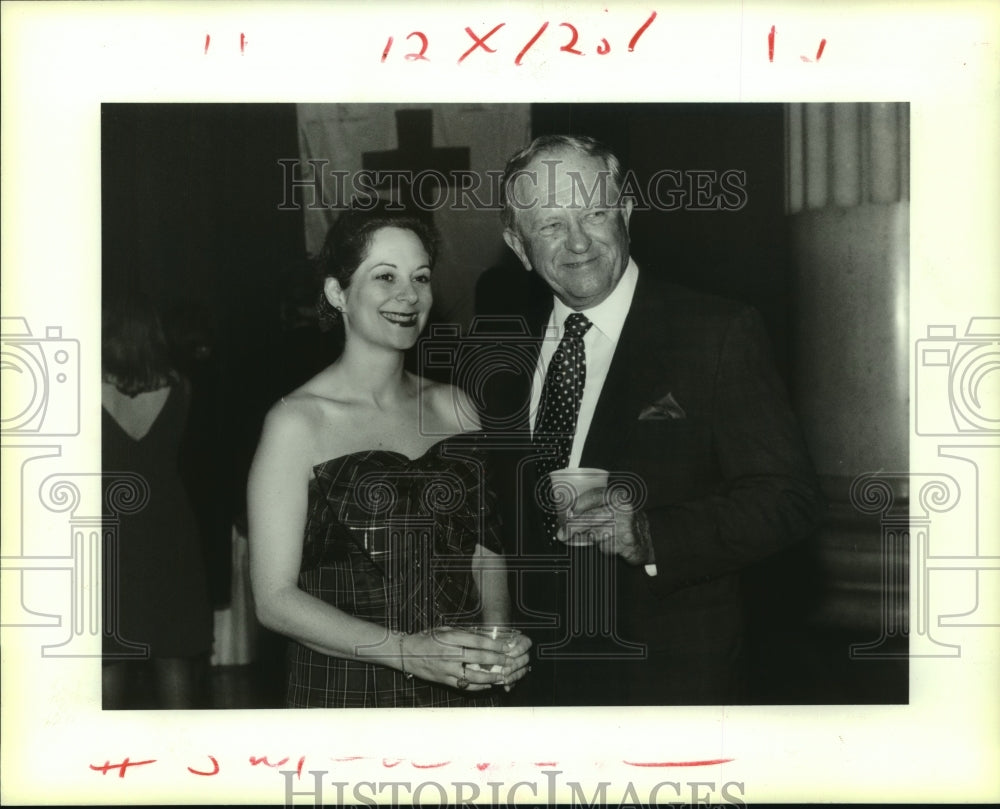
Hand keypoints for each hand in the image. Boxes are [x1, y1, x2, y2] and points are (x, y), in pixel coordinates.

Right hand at [399, 628, 529, 690]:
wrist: (406, 653)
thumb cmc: (426, 638)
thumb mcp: (444, 630)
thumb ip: (462, 633)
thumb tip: (484, 637)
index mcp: (450, 638)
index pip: (477, 642)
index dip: (494, 645)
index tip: (506, 646)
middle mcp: (449, 654)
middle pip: (478, 658)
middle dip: (496, 660)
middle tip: (509, 661)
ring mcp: (446, 669)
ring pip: (473, 676)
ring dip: (490, 677)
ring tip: (502, 676)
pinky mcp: (444, 680)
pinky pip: (464, 685)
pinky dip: (478, 686)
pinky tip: (488, 685)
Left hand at [557, 488, 653, 565]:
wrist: (649, 538)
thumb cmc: (625, 521)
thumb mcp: (614, 507)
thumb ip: (595, 507)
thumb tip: (568, 515)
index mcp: (618, 496)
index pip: (594, 496)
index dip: (579, 504)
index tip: (568, 512)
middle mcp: (622, 508)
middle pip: (591, 517)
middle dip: (572, 527)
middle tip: (562, 534)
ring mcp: (625, 525)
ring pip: (596, 533)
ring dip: (589, 538)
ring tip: (592, 537)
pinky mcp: (626, 541)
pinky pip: (605, 546)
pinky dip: (603, 547)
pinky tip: (609, 543)